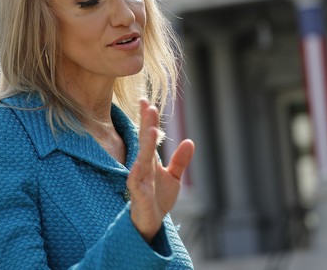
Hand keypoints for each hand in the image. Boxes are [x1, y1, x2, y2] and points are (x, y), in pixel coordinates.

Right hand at [127, 99, 194, 241]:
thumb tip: (189, 141)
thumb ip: (180, 161)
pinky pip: (137, 184)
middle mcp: (143, 167)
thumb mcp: (174, 178)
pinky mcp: (139, 196)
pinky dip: (137, 174)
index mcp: (150, 161)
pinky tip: (139, 164)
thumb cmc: (158, 199)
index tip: (146, 101)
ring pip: (141, 160)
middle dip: (146, 125)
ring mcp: (140, 181)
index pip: (148, 136)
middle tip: (148, 106)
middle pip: (144, 143)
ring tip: (150, 129)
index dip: (148, 120)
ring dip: (145, 145)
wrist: (150, 224)